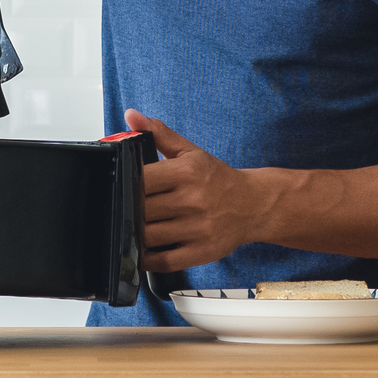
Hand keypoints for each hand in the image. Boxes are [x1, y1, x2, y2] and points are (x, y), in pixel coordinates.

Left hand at [131, 109, 272, 272]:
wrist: (253, 204)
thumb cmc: (217, 179)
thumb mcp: (190, 152)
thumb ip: (159, 134)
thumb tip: (131, 116)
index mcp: (188, 172)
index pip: (142, 179)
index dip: (127, 183)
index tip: (123, 185)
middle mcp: (194, 200)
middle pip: (141, 209)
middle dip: (130, 209)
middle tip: (129, 207)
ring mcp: (198, 228)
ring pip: (149, 236)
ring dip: (136, 233)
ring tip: (136, 225)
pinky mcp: (202, 252)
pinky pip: (164, 261)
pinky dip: (148, 258)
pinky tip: (145, 248)